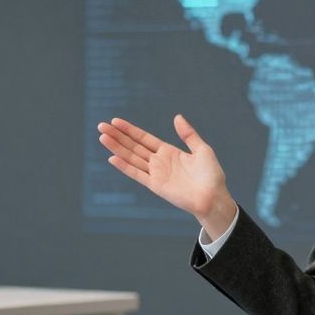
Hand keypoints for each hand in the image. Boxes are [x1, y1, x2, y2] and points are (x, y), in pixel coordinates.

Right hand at [97, 115, 236, 236]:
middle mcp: (159, 162)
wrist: (213, 197)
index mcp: (168, 152)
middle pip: (133, 146)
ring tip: (102, 136)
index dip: (130, 130)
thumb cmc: (211, 175)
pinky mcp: (156, 185)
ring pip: (131, 157)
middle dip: (118, 136)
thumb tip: (177, 117)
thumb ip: (188, 134)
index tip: (115, 121)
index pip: (144, 138)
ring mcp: (156, 173)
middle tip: (101, 125)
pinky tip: (112, 158)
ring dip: (117, 148)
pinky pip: (137, 174)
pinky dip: (124, 167)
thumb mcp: (202, 149)